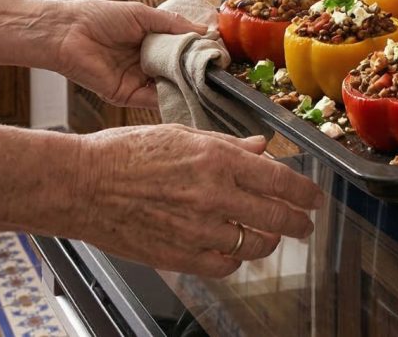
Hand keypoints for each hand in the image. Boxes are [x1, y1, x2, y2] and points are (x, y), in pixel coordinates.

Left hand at [55, 0, 206, 108]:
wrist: (68, 33)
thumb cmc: (100, 17)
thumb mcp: (143, 15)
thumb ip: (173, 24)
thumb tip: (204, 31)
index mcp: (150, 42)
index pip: (180, 51)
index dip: (197, 52)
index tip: (217, 54)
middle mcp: (145, 62)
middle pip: (177, 71)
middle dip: (195, 71)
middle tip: (217, 71)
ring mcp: (137, 80)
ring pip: (168, 87)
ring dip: (186, 86)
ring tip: (207, 83)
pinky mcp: (127, 95)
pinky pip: (153, 100)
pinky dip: (170, 99)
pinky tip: (187, 94)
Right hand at [70, 124, 323, 276]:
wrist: (82, 184)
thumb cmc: (124, 152)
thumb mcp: (181, 133)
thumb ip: (227, 144)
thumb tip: (261, 148)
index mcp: (216, 158)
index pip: (280, 180)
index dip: (305, 193)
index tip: (315, 198)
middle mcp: (213, 194)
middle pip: (277, 217)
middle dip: (298, 223)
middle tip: (304, 225)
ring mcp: (198, 229)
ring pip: (255, 244)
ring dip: (267, 241)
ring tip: (268, 236)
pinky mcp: (180, 255)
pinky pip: (224, 264)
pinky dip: (235, 259)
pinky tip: (232, 250)